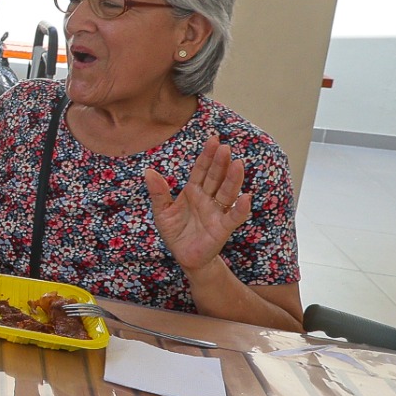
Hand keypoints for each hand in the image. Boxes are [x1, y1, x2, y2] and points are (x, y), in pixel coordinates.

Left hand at [142, 134, 250, 271]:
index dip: (207, 156)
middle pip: (215, 178)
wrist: (184, 256)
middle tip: (224, 147)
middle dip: (220, 163)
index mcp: (193, 191)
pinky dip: (240, 208)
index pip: (201, 170)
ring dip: (233, 179)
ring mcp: (217, 212)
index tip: (214, 139)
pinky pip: (233, 217)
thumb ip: (158, 193)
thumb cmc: (175, 232)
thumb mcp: (162, 211)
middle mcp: (208, 198)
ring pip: (227, 193)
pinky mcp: (222, 228)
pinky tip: (246, 198)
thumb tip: (148, 171)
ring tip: (238, 164)